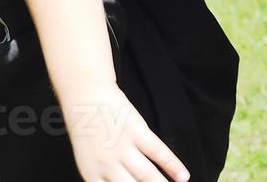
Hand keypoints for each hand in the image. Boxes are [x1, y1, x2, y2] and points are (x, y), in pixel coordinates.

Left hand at [63, 82, 189, 181]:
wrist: (83, 94)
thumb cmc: (87, 129)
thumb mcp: (87, 158)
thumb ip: (104, 178)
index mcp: (92, 174)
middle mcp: (107, 165)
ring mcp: (122, 148)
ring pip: (150, 178)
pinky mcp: (136, 131)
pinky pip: (159, 153)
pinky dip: (174, 166)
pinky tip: (183, 176)